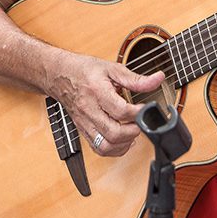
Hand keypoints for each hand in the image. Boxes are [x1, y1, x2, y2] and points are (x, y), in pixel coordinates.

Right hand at [48, 53, 164, 157]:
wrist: (59, 75)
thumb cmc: (84, 70)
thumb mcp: (112, 68)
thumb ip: (136, 78)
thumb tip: (157, 80)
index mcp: (97, 92)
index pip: (121, 111)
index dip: (138, 113)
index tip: (146, 108)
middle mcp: (89, 110)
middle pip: (114, 133)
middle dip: (133, 131)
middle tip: (140, 122)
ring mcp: (84, 123)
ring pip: (105, 146)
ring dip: (124, 144)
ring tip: (132, 132)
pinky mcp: (83, 130)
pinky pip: (98, 148)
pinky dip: (113, 149)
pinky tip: (122, 140)